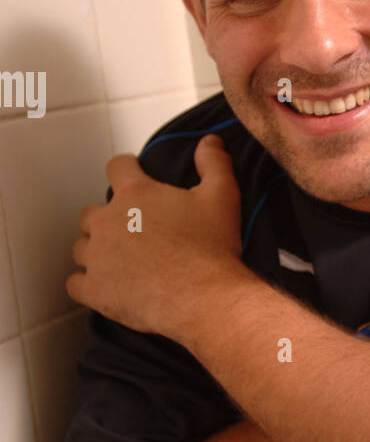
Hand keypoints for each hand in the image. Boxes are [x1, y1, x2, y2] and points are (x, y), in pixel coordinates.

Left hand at [66, 135, 246, 337]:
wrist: (204, 298)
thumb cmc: (212, 249)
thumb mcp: (222, 197)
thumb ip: (214, 164)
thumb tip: (209, 142)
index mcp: (135, 194)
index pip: (116, 167)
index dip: (125, 169)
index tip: (131, 175)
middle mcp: (108, 221)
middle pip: (90, 213)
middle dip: (107, 219)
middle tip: (131, 232)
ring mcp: (97, 257)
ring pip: (81, 248)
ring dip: (96, 252)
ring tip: (120, 263)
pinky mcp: (95, 290)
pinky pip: (75, 284)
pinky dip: (87, 285)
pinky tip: (105, 287)